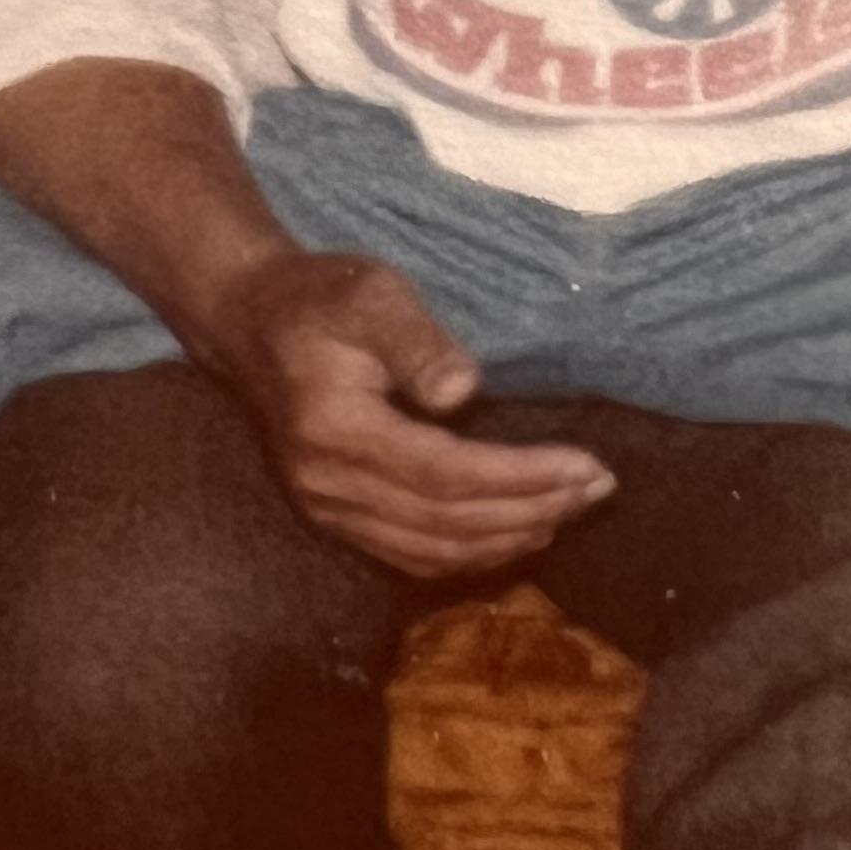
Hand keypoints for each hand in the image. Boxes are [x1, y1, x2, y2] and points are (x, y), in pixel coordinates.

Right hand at [197, 252, 615, 577]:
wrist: (249, 322)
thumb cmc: (320, 298)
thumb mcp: (373, 295)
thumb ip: (418, 342)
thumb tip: (464, 391)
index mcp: (337, 431)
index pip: (446, 474)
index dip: (522, 476)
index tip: (588, 464)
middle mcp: (328, 487)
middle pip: (447, 522)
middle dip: (534, 509)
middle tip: (601, 488)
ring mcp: (327, 510)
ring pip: (432, 550)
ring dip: (511, 537)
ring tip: (575, 509)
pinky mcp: (334, 517)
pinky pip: (411, 555)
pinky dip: (471, 553)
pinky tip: (519, 532)